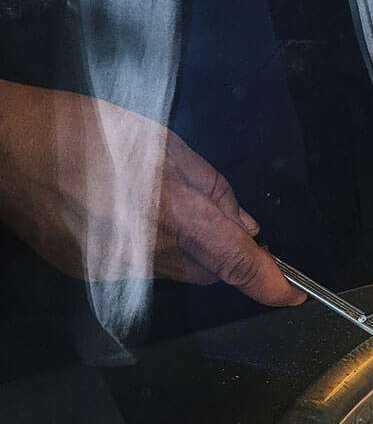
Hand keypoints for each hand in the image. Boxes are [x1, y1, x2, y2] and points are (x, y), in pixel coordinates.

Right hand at [0, 81, 303, 306]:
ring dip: (180, 246)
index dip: (270, 283)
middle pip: (209, 271)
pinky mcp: (91, 274)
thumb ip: (211, 187)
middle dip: (218, 249)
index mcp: (170, 209)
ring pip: (175, 271)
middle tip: (199, 210)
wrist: (2, 145)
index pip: (236, 261)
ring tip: (145, 200)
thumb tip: (244, 225)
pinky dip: (142, 247)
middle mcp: (146, 247)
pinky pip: (138, 269)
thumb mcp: (160, 140)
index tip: (292, 295)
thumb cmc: (80, 128)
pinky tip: (114, 212)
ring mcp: (115, 267)